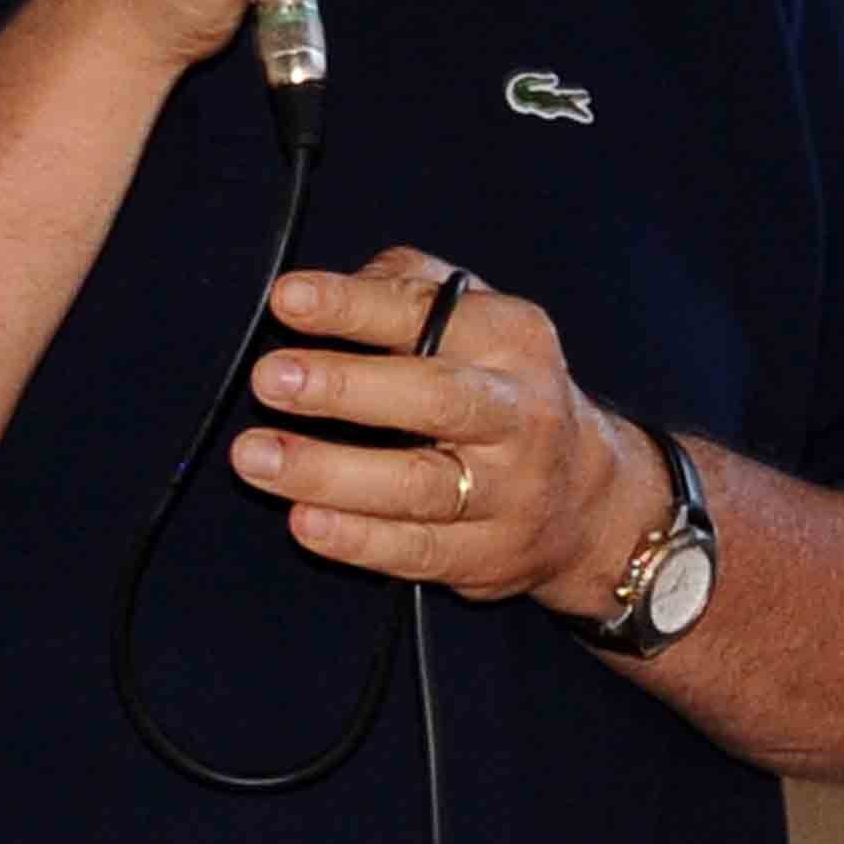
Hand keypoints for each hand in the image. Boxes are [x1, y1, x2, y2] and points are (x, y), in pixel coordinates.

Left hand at [228, 245, 662, 608]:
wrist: (586, 498)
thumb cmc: (501, 390)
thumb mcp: (475, 320)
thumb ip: (403, 288)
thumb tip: (321, 292)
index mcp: (511, 338)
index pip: (427, 311)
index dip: (354, 306)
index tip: (290, 300)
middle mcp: (518, 412)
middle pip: (434, 399)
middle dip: (345, 388)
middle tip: (271, 379)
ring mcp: (507, 491)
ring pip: (418, 484)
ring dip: (329, 471)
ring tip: (257, 456)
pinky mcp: (486, 555)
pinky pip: (415, 549)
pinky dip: (356, 539)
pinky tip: (305, 521)